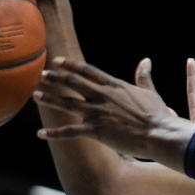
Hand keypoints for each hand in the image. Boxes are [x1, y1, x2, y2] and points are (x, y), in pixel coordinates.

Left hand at [34, 58, 194, 169]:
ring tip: (35, 95)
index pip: (87, 71)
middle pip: (73, 84)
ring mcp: (97, 113)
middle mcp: (102, 96)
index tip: (56, 61)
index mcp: (114, 86)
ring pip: (67, 103)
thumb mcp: (149, 92)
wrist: (159, 134)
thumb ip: (144, 76)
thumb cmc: (157, 114)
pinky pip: (70, 131)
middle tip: (39, 74)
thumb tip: (146, 61)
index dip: (70, 66)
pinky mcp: (96, 131)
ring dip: (49, 99)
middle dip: (54, 79)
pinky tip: (40, 133)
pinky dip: (54, 133)